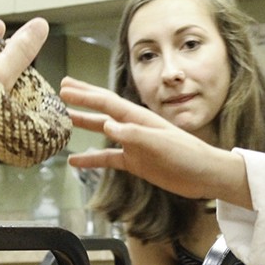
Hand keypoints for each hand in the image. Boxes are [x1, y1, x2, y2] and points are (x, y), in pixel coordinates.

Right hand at [62, 77, 251, 206]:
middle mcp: (134, 127)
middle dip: (82, 99)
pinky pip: (108, 158)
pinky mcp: (136, 162)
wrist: (204, 175)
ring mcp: (134, 145)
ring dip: (84, 124)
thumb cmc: (188, 155)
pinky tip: (75, 161)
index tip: (64, 89)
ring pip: (102, 131)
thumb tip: (106, 124)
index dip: (85, 95)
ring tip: (63, 120)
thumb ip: (134, 134)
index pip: (107, 102)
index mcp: (140, 118)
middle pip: (102, 109)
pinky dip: (90, 159)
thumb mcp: (161, 143)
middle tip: (61, 90)